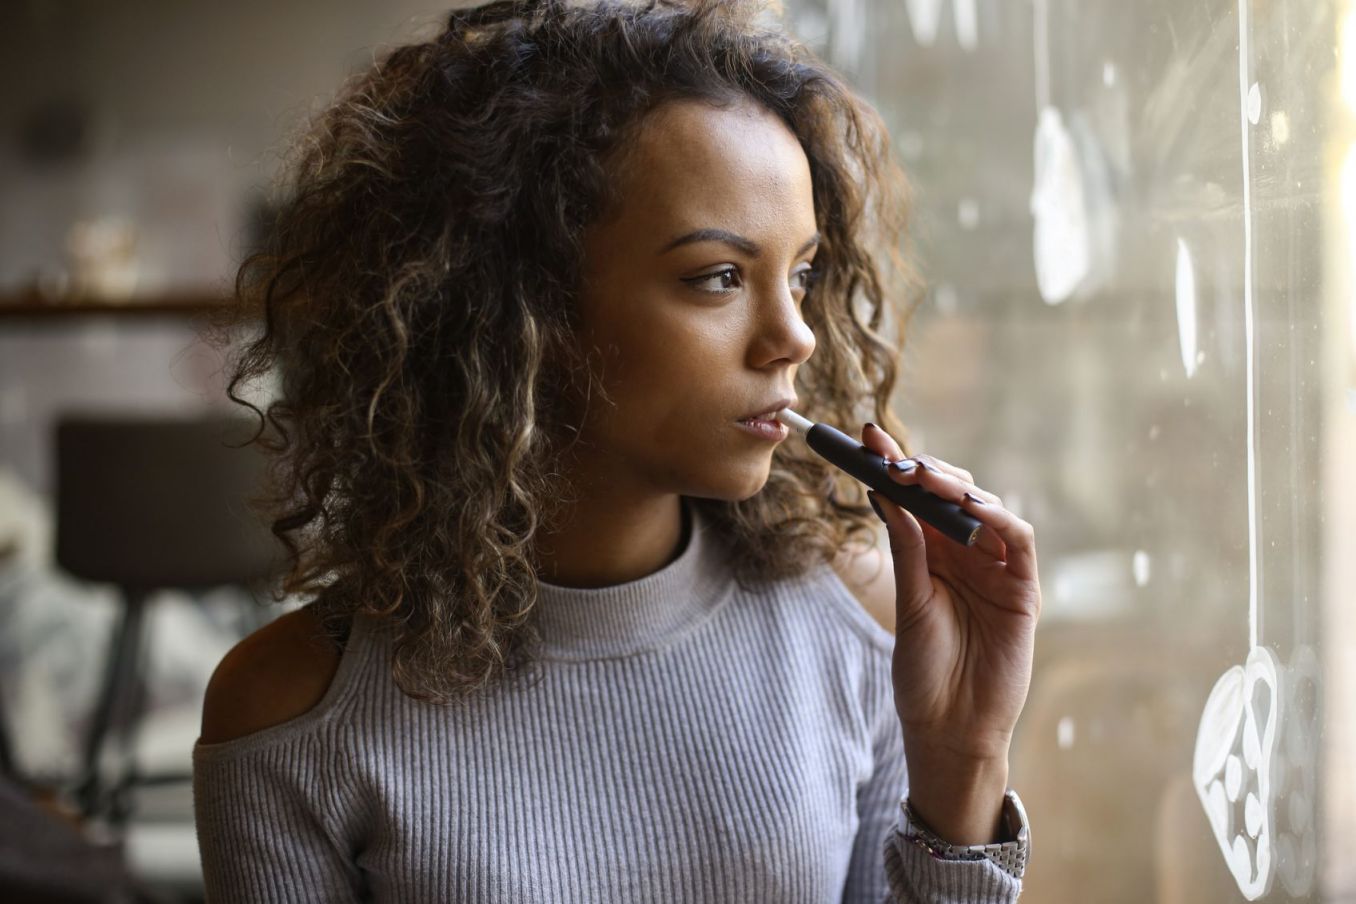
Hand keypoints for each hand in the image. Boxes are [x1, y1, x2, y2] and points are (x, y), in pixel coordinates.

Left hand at [862, 423, 1040, 840]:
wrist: (949, 727)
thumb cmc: (923, 672)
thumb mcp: (909, 602)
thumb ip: (906, 548)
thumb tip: (884, 491)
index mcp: (930, 554)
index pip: (915, 498)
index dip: (894, 465)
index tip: (866, 437)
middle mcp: (964, 554)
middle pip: (950, 494)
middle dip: (922, 468)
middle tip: (893, 455)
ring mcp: (995, 569)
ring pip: (985, 507)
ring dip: (956, 485)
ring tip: (923, 475)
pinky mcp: (1023, 588)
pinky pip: (1018, 540)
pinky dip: (998, 516)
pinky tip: (971, 505)